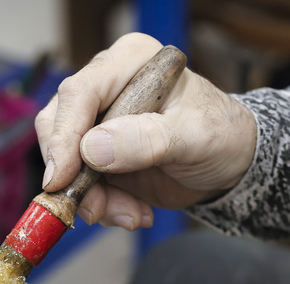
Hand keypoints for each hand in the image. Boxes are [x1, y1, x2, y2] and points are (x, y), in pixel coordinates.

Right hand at [35, 32, 256, 230]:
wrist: (231, 165)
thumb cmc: (221, 135)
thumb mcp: (194, 136)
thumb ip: (147, 139)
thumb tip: (93, 148)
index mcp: (130, 62)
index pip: (80, 93)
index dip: (63, 136)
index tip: (60, 178)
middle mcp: (107, 88)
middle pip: (58, 127)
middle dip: (75, 176)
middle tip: (97, 209)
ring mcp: (99, 124)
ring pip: (66, 163)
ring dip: (94, 199)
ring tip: (131, 214)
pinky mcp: (99, 157)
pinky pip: (82, 185)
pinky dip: (104, 207)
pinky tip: (135, 211)